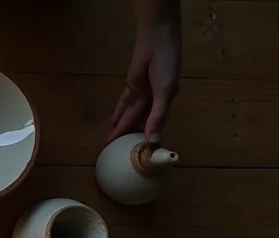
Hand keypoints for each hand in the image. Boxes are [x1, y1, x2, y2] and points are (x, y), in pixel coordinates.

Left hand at [109, 17, 180, 144]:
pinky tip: (113, 123)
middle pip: (139, 123)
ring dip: (122, 127)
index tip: (142, 155)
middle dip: (130, 136)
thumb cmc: (166, 66)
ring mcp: (142, 93)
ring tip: (112, 141)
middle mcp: (154, 101)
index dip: (149, 139)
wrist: (157, 42)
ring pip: (130, 114)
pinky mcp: (132, 85)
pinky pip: (124, 102)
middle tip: (119, 151)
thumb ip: (157, 116)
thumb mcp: (165, 93)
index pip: (156, 126)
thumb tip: (153, 140)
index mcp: (166, 103)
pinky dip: (119, 112)